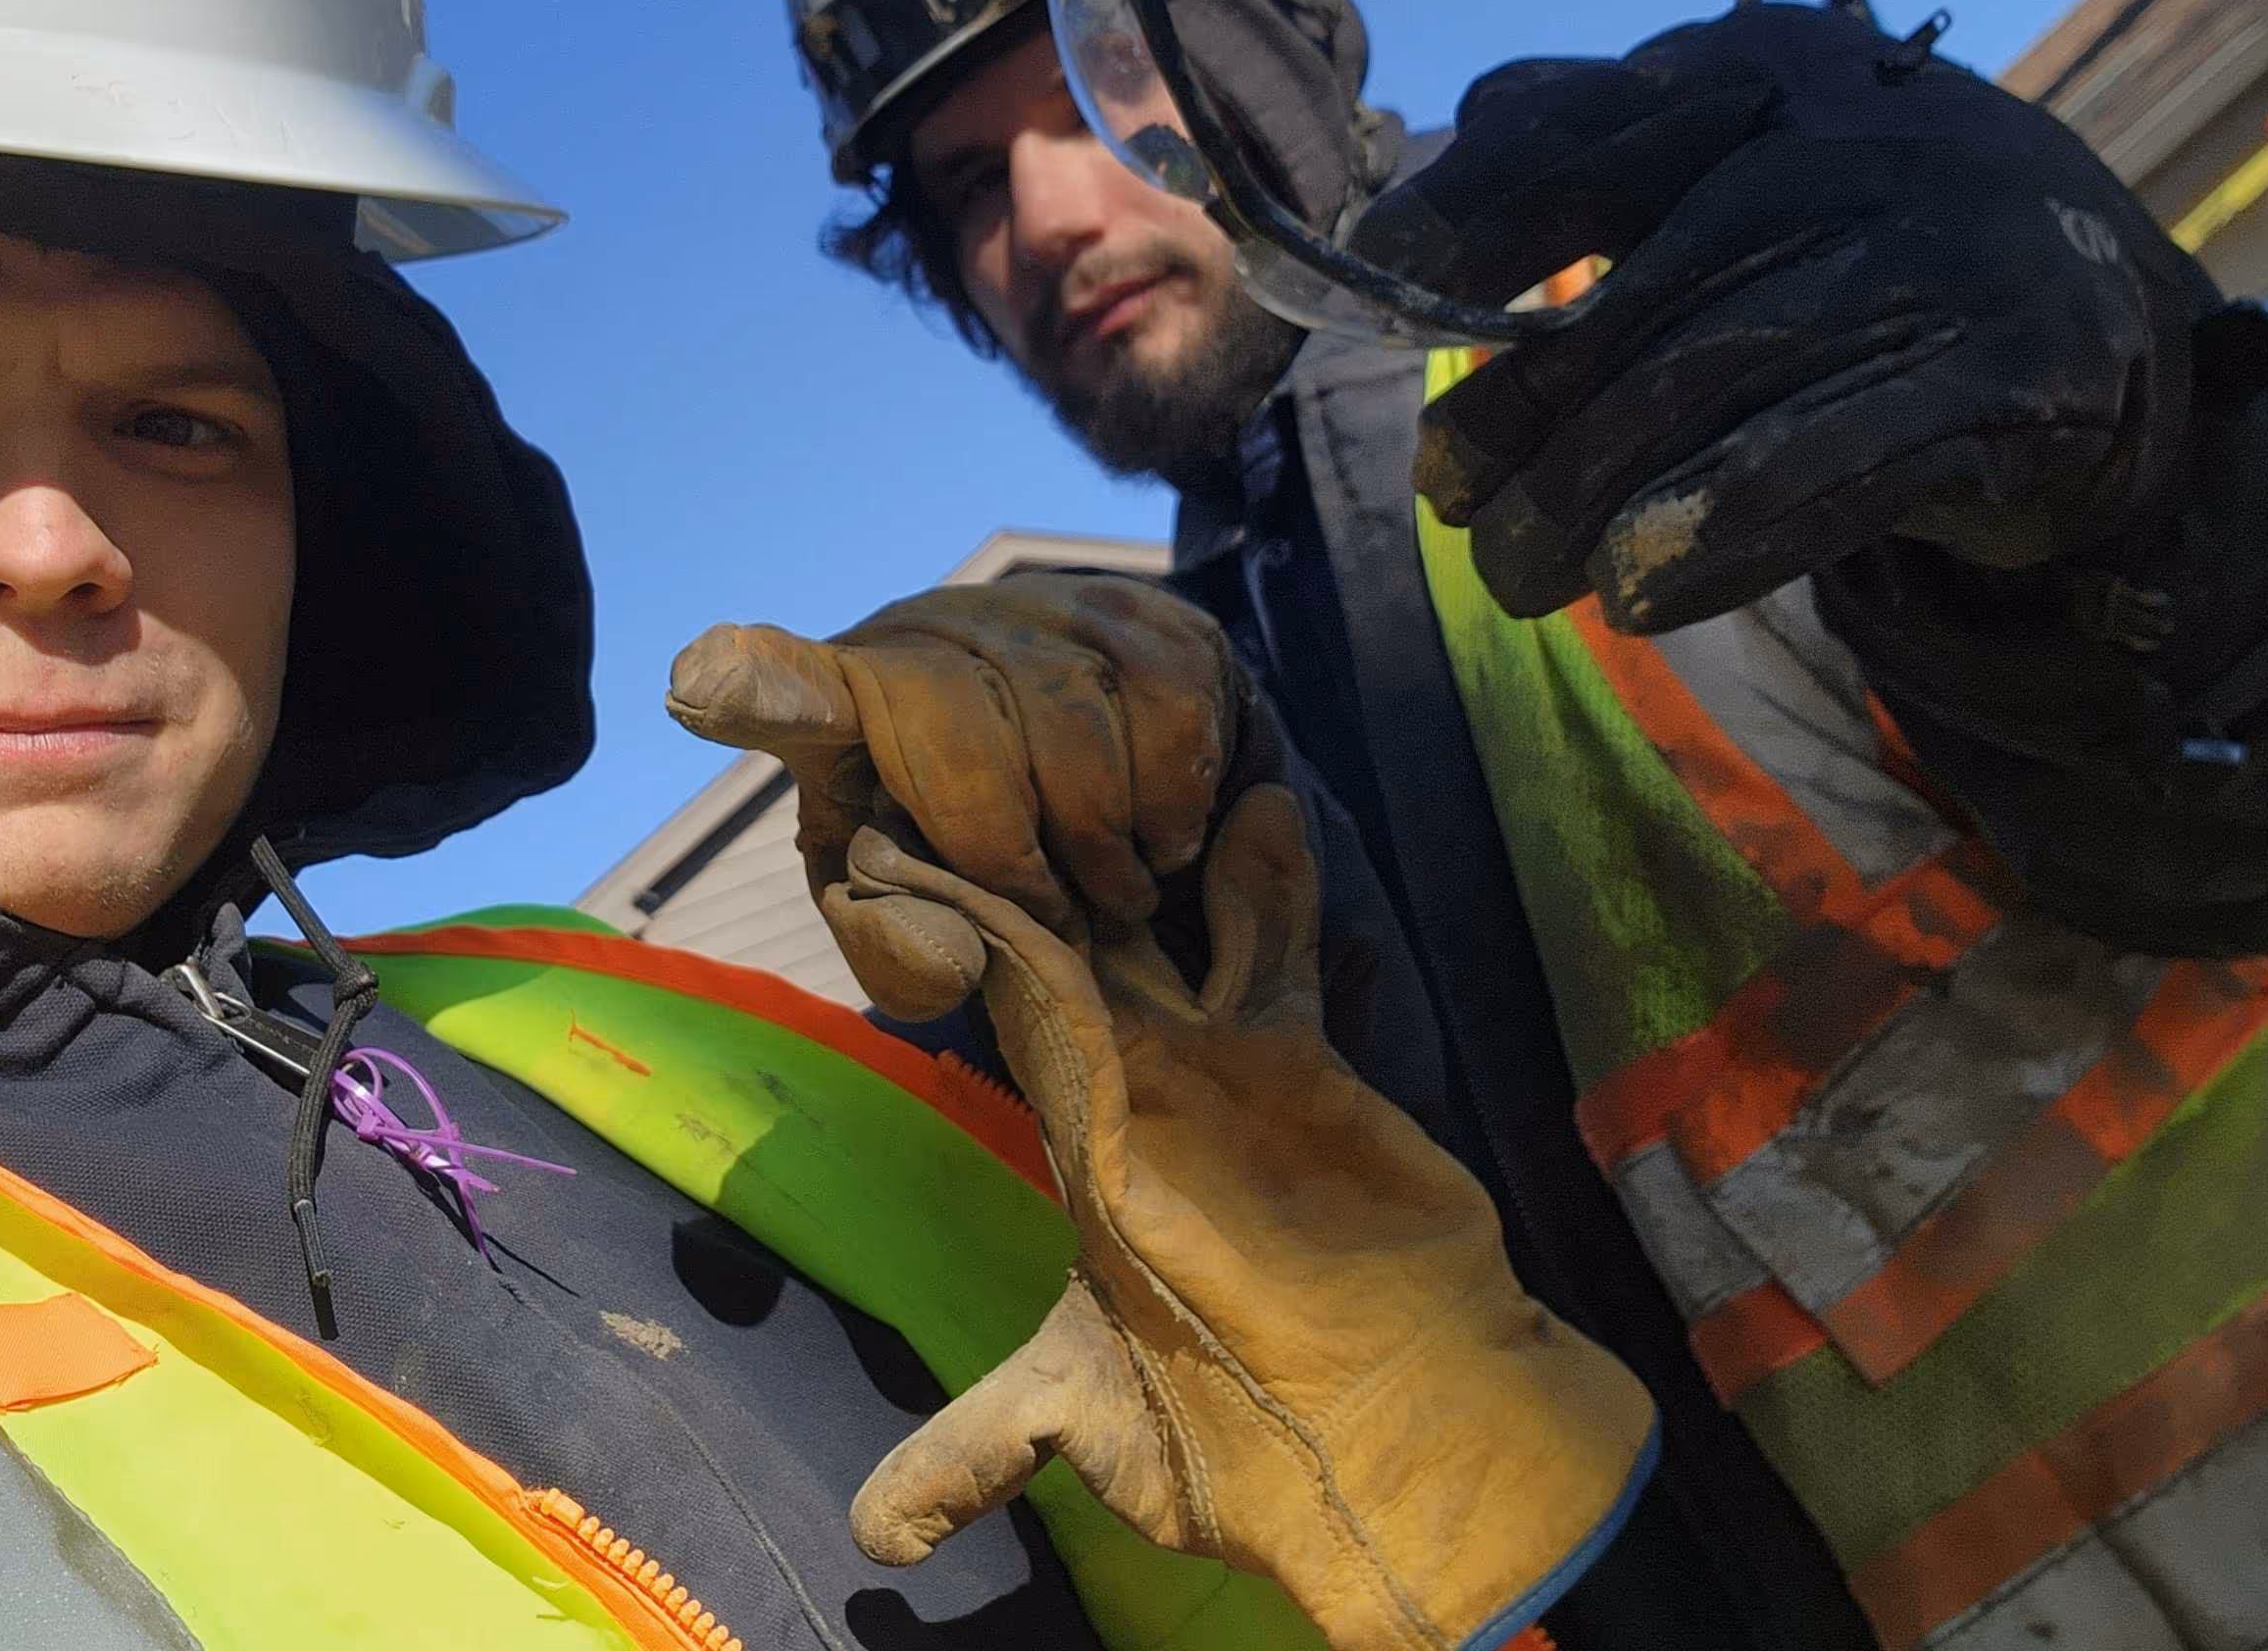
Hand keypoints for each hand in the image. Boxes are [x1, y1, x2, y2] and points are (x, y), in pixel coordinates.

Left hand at [664, 574, 1268, 1017]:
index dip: (758, 686)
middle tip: (1065, 916)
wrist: (1112, 806)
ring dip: (1109, 837)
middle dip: (1019, 854)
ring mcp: (1030, 606)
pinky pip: (1169, 695)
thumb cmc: (989, 867)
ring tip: (1118, 884)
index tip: (702, 682)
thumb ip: (907, 954)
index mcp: (847, 715)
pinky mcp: (1133, 603)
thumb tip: (948, 957)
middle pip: (963, 736)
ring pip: (1076, 717)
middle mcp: (928, 633)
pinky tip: (1166, 832)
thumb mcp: (924, 926)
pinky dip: (1177, 794)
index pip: (793, 694)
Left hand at [839, 788, 1656, 1650]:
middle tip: (979, 729)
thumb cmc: (1235, 1446)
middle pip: (1075, 941)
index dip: (951, 925)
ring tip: (1101, 730)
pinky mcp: (1310, 1073)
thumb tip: (874, 1537)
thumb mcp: (1086, 1430)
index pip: (1002, 1005)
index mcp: (1083, 1147)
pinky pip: (1283, 959)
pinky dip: (1276, 889)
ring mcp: (1226, 1074)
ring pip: (1175, 929)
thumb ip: (980, 1450)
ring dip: (1147, 846)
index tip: (890, 838)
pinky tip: (1264, 808)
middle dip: (1034, 848)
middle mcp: (1142, 1093)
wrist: (1393, 1452)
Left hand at [1348, 3, 2216, 629]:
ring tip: (1521, 578)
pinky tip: (1641, 596)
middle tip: (1452, 509)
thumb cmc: (1862, 245)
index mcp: (1764, 72)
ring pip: (1717, 388)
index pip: (1579, 140)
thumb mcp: (1739, 162)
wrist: (2101, 319)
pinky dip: (1723, 534)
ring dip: (1595, 503)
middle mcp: (1858, 143)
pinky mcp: (2017, 378)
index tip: (1372, 303)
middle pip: (1636, 300)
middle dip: (1521, 423)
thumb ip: (1599, 146)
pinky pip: (1838, 466)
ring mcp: (1949, 257)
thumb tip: (1449, 141)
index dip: (1462, 225)